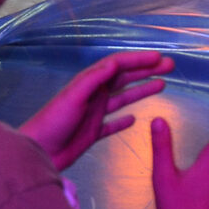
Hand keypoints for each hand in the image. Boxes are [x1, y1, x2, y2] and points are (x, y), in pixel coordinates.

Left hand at [20, 52, 173, 171]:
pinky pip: (113, 124)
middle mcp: (95, 95)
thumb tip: (115, 62)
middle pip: (125, 78)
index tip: (158, 58)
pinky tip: (135, 120)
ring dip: (141, 91)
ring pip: (123, 99)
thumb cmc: (53, 120)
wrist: (38, 151)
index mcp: (91, 83)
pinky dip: (124, 121)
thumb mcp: (74, 96)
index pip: (119, 65)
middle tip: (170, 67)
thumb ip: (94, 79)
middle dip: (146, 71)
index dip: (138, 60)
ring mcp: (95, 114)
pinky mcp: (93, 133)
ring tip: (162, 85)